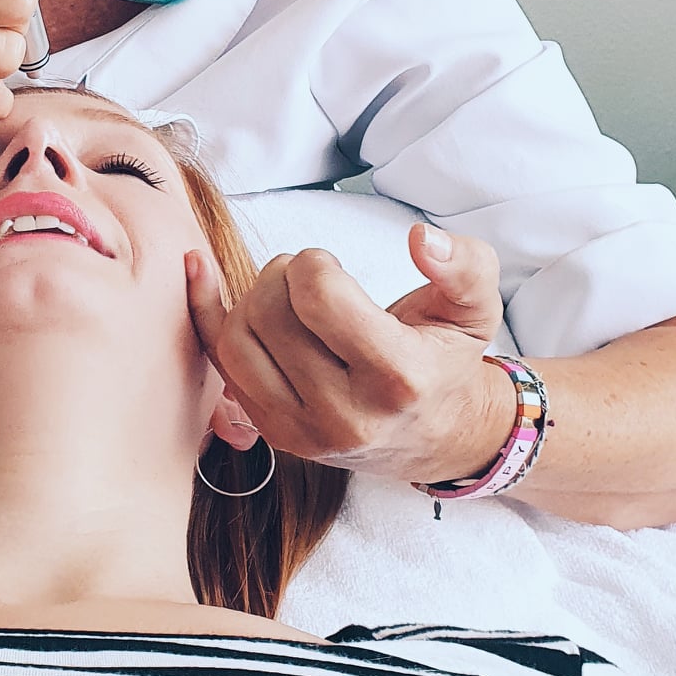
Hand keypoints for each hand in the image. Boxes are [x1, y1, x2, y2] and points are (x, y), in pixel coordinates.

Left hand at [184, 223, 516, 483]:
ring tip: (288, 297)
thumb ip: (464, 266)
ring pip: (236, 340)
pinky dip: (206, 313)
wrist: (437, 436)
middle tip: (309, 279)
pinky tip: (199, 272)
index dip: (316, 263)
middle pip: (270, 313)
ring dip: (252, 298)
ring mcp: (304, 432)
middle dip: (283, 275)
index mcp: (397, 377)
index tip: (333, 269)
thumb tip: (422, 239)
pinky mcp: (274, 434)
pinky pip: (218, 365)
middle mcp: (346, 414)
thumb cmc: (446, 360)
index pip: (318, 295)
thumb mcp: (477, 309)